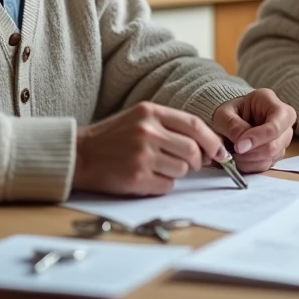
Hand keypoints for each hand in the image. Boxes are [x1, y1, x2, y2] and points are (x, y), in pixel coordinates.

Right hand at [73, 101, 227, 195]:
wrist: (78, 155)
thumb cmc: (111, 138)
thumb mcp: (139, 119)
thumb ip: (169, 126)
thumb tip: (207, 146)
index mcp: (150, 112)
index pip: (194, 125)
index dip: (211, 141)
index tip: (220, 152)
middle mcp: (147, 131)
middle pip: (192, 150)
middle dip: (195, 161)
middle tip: (187, 164)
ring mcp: (142, 155)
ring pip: (181, 170)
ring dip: (175, 173)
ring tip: (155, 167)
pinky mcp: (136, 177)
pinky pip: (167, 186)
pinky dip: (162, 185)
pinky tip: (146, 178)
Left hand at [212, 89, 296, 172]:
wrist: (232, 121)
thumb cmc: (230, 113)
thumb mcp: (223, 114)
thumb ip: (232, 126)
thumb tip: (242, 145)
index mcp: (270, 102)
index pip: (275, 124)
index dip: (259, 137)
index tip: (239, 146)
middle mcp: (283, 120)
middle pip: (275, 144)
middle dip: (252, 152)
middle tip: (234, 151)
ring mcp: (283, 138)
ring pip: (272, 157)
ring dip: (249, 160)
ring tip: (234, 153)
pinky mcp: (278, 153)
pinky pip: (267, 165)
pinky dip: (251, 165)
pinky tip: (240, 158)